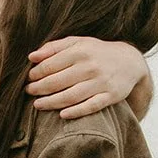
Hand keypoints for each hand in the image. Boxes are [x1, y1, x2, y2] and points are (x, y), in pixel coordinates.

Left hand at [26, 38, 147, 118]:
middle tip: (29, 92)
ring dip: (51, 102)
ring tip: (37, 105)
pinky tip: (62, 115)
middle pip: (58, 81)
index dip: (36, 73)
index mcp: (80, 51)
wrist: (129, 61)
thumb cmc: (96, 52)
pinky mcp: (111, 96)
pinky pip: (91, 106)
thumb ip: (54, 47)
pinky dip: (76, 112)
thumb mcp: (78, 43)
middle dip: (39, 88)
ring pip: (71, 96)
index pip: (51, 64)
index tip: (28, 78)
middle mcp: (90, 66)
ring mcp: (101, 82)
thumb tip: (31, 57)